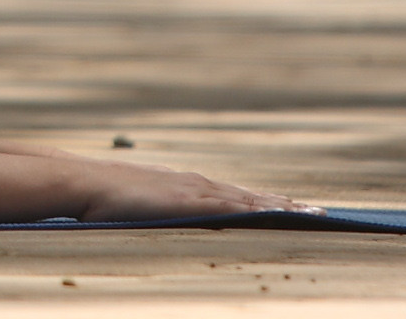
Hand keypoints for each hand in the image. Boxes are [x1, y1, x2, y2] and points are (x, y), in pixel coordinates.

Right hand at [75, 159, 299, 220]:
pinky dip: (255, 212)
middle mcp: (198, 185)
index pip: (239, 196)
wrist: (82, 182)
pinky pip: (229, 209)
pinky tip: (275, 217)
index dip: (270, 203)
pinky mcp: (186, 203)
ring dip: (281, 208)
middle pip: (252, 197)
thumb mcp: (144, 204)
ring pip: (248, 201)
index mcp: (189, 187)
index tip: (297, 209)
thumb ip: (166, 211)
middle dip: (288, 206)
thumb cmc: (107, 197)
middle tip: (324, 214)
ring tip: (312, 215)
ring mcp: (193, 192)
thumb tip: (175, 223)